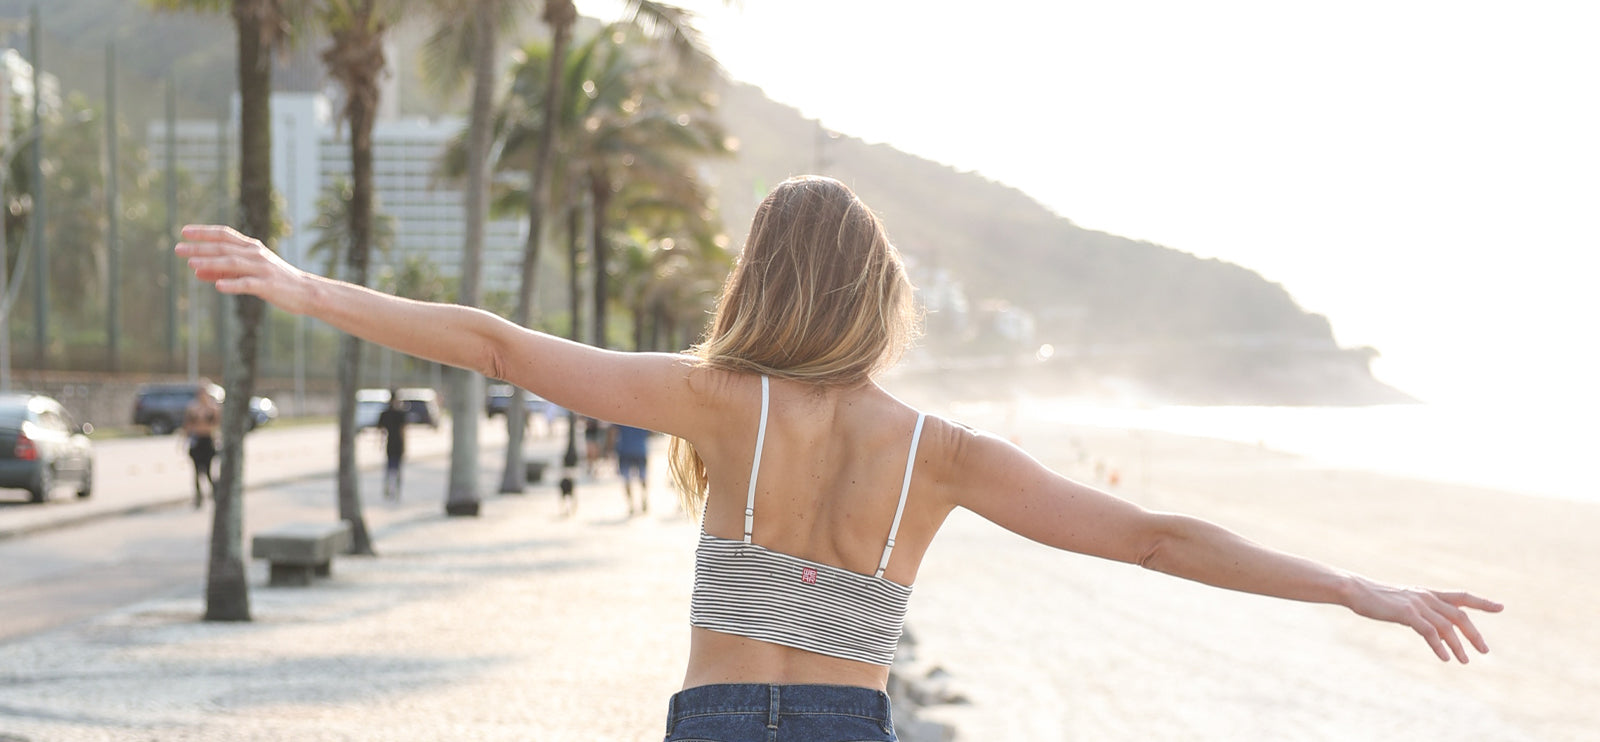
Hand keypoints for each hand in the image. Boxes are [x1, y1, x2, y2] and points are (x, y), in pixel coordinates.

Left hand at [175, 225, 311, 313]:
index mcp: (252, 247)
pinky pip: (248, 284)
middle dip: (200, 248)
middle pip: (224, 248)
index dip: (204, 232)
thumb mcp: (248, 272)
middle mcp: (256, 254)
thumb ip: (222, 271)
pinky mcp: (268, 285)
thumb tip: (195, 271)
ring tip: (191, 265)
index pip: (225, 234)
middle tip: (178, 248)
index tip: (184, 231)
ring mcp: (262, 269)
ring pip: (233, 263)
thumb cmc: (275, 281)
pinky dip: (233, 284)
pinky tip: (218, 287)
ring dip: (211, 263)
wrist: (307, 291)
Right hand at [1346, 579, 1502, 662]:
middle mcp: (1427, 597)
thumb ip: (1419, 611)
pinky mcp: (1407, 613)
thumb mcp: (1402, 603)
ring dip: (1458, 645)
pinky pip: (1429, 632)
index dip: (1482, 602)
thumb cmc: (1376, 598)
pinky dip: (1439, 646)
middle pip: (1459, 616)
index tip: (1500, 607)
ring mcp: (1418, 604)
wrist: (1356, 590)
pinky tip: (1445, 657)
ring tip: (1464, 661)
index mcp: (1428, 593)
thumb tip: (1431, 627)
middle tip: (1485, 651)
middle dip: (1474, 634)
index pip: (1461, 596)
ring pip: (1447, 626)